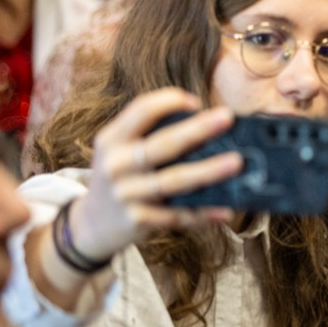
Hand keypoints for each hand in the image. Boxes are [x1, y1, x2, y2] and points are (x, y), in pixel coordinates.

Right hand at [66, 88, 242, 262]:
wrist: (91, 225)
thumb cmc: (121, 177)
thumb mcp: (121, 151)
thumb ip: (150, 136)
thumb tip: (207, 123)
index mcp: (112, 139)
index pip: (141, 110)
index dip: (170, 101)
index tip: (197, 102)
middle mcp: (116, 165)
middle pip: (163, 144)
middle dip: (197, 130)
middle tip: (228, 118)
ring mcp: (126, 194)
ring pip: (174, 181)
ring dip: (208, 171)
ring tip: (237, 162)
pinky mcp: (137, 220)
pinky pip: (177, 216)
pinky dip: (203, 214)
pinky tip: (226, 210)